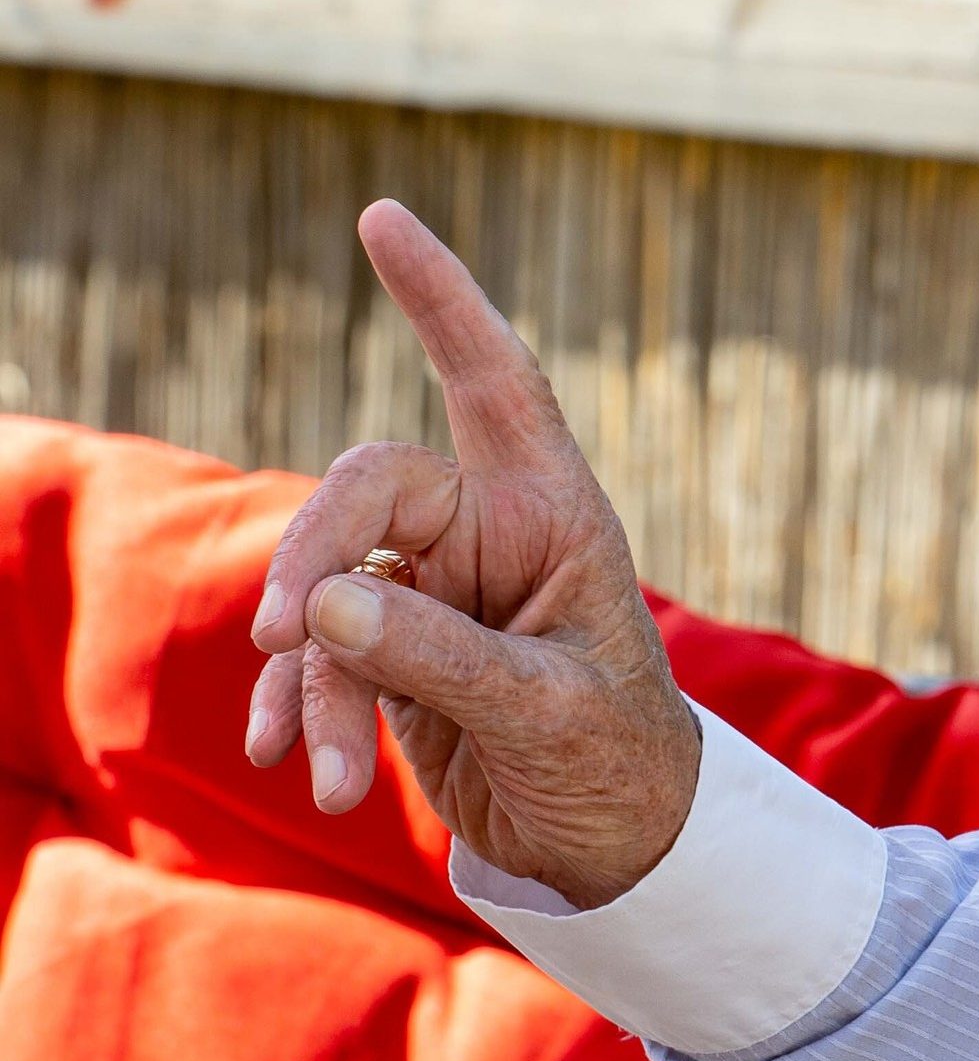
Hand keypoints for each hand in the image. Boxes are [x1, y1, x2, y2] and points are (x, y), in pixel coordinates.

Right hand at [243, 201, 700, 908]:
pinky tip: (295, 764)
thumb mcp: (548, 712)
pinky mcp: (391, 651)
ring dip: (310, 681)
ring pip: (325, 591)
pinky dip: (299, 707)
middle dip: (309, 557)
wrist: (615, 843)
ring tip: (330, 779)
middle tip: (278, 634)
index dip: (443, 299)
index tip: (383, 216)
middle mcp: (487, 534)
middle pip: (363, 491)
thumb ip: (442, 657)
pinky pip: (314, 654)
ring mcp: (432, 590)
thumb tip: (321, 603)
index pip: (496, 381)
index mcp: (553, 514)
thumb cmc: (617, 762)